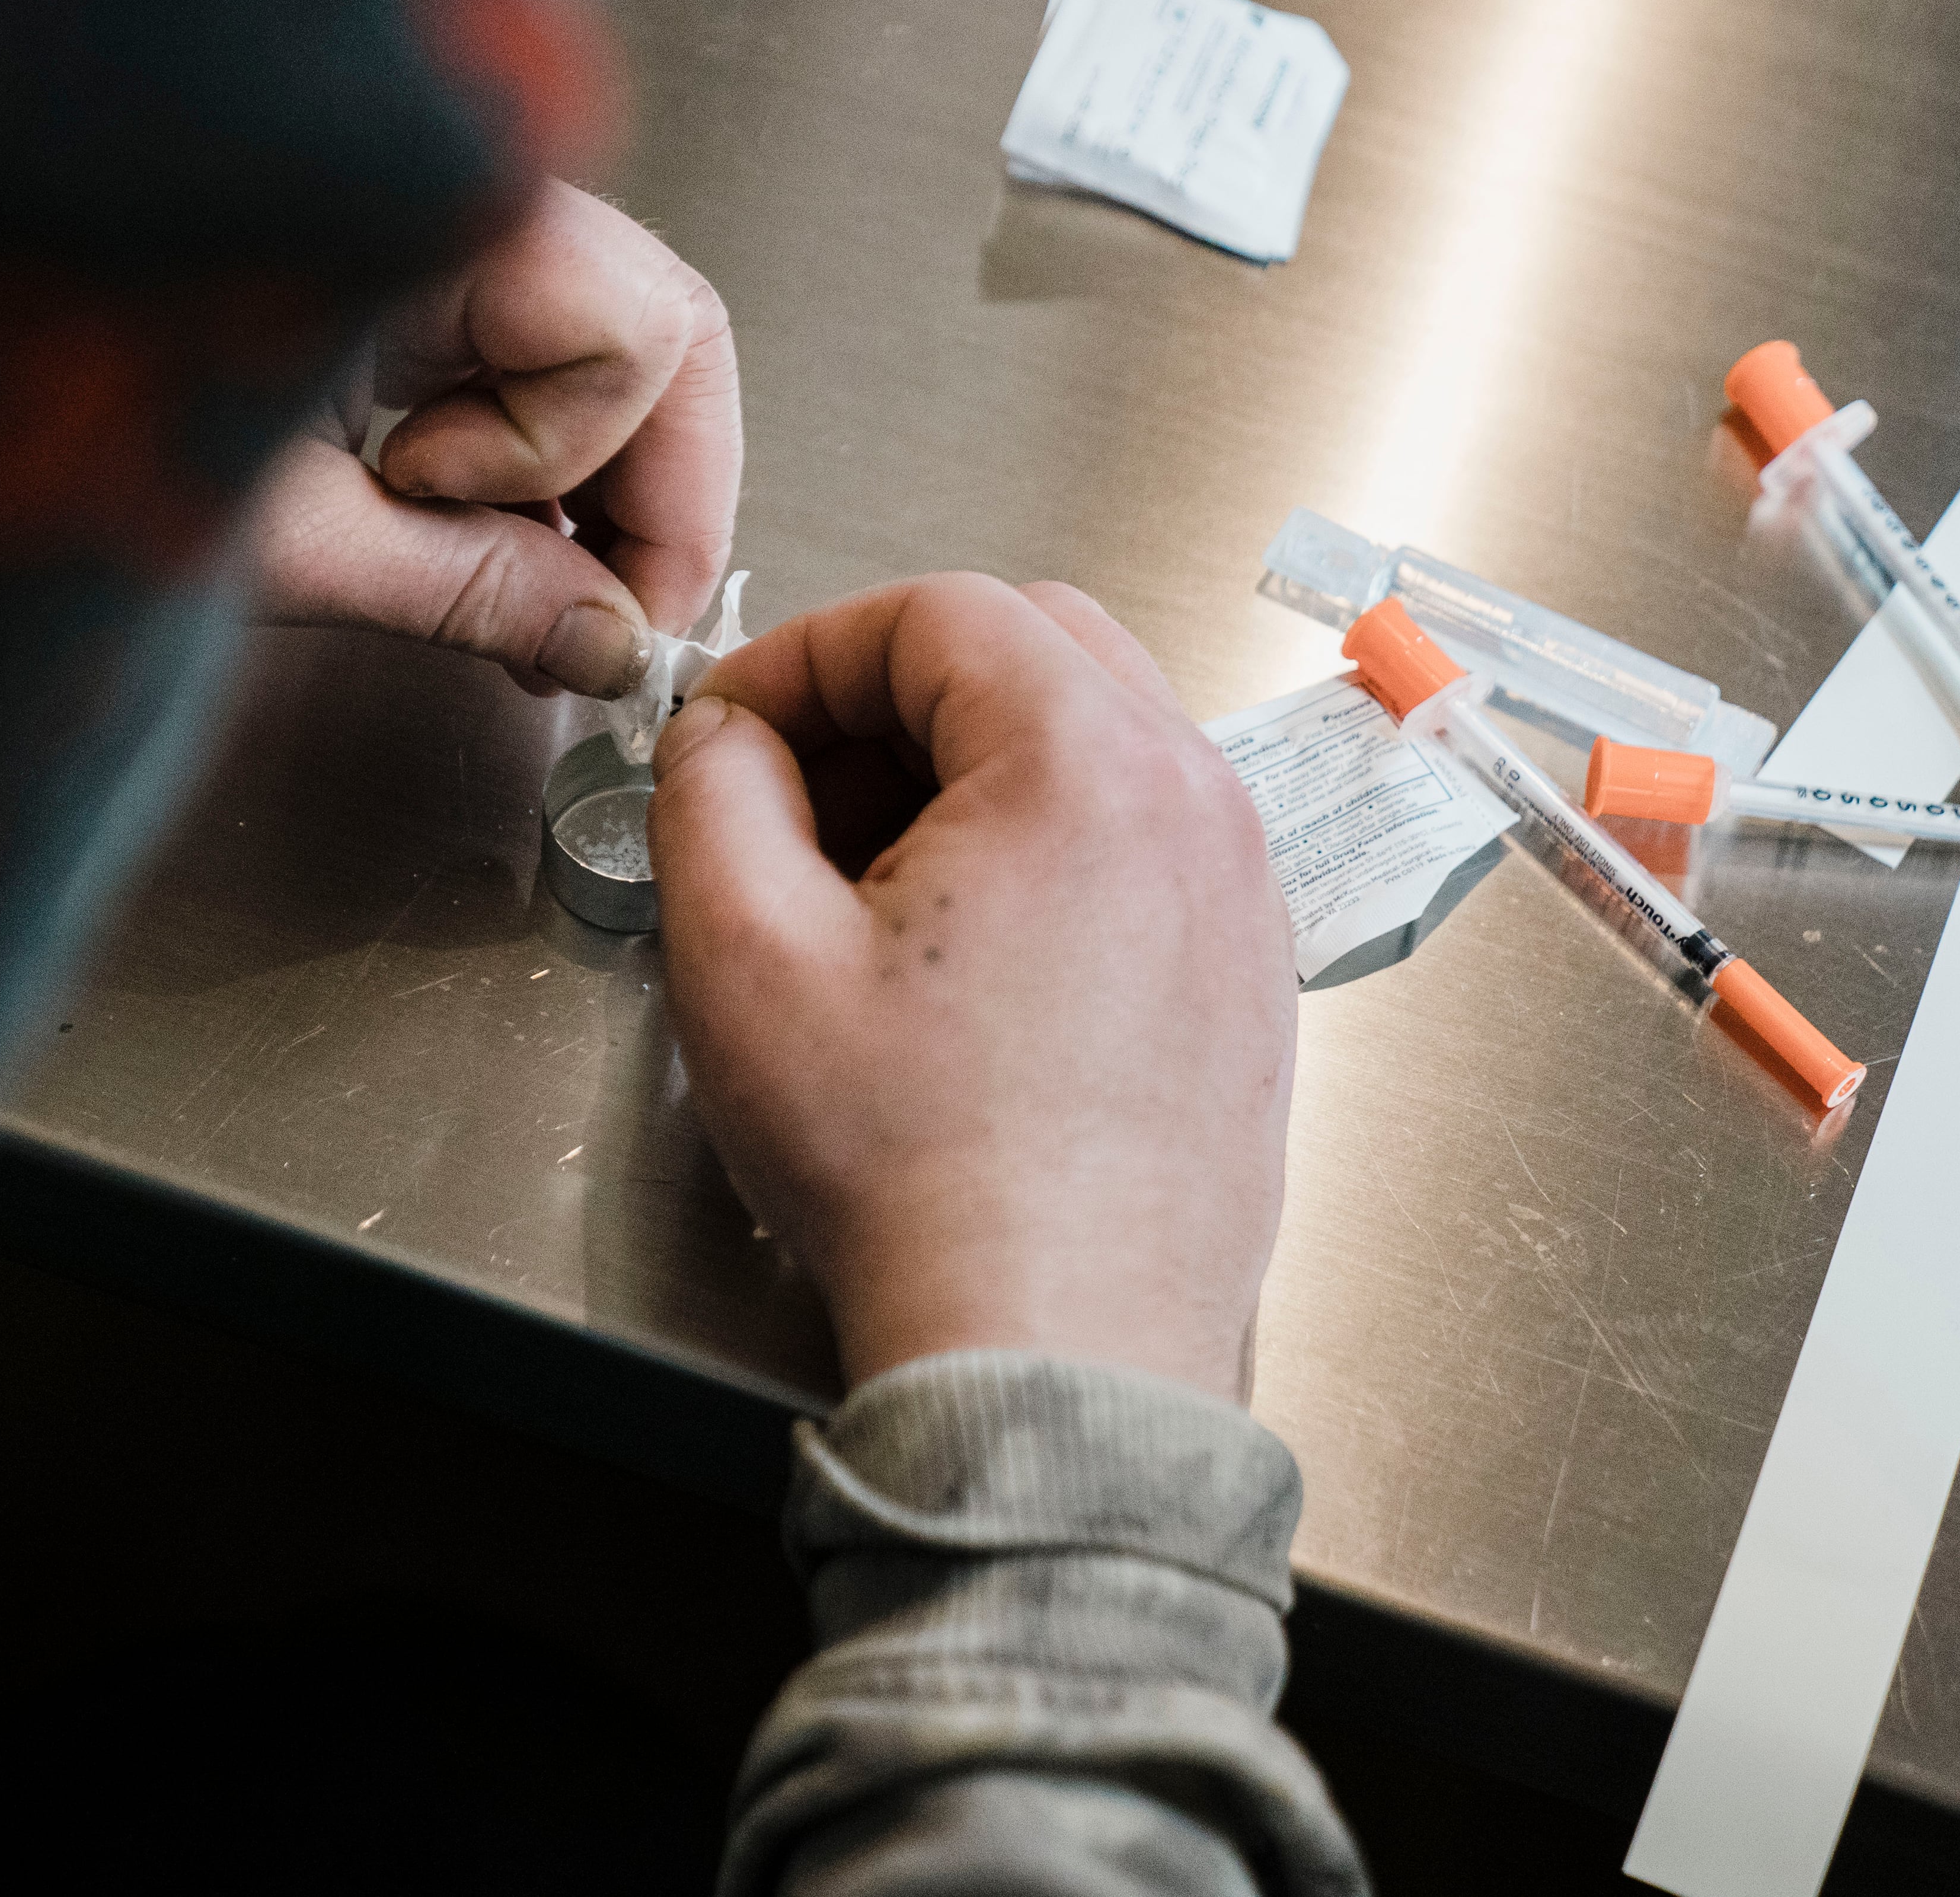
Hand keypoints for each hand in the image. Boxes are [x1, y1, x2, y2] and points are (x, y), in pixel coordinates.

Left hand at [253, 181, 740, 697]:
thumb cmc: (44, 413)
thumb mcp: (278, 540)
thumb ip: (463, 590)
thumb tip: (607, 643)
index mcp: (417, 225)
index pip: (640, 330)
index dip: (654, 491)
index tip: (591, 605)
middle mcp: (440, 196)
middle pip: (654, 324)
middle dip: (652, 491)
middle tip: (603, 609)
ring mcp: (424, 218)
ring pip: (607, 340)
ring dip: (594, 481)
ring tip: (523, 584)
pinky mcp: (396, 254)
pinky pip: (528, 343)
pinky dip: (529, 448)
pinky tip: (480, 533)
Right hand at [646, 575, 1295, 1400]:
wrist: (1055, 1349)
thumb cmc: (924, 1178)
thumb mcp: (745, 956)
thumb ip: (711, 792)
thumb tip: (725, 737)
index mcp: (1088, 763)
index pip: (937, 610)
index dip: (807, 653)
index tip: (736, 728)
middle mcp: (1197, 803)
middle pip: (1034, 648)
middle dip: (892, 694)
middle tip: (795, 789)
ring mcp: (1242, 888)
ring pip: (1096, 741)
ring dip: (970, 770)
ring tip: (867, 885)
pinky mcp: (1248, 970)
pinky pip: (1144, 842)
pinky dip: (1047, 848)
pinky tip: (962, 954)